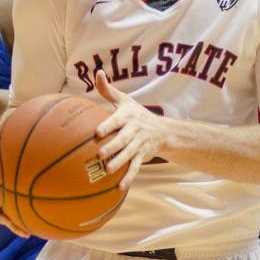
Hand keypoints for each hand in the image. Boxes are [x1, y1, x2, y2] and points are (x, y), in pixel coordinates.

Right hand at [0, 134, 30, 236]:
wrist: (31, 155)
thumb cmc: (17, 149)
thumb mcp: (7, 145)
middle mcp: (1, 194)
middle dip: (1, 217)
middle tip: (8, 221)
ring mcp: (12, 202)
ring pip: (10, 218)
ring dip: (15, 226)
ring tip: (26, 233)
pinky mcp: (24, 207)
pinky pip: (25, 218)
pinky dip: (31, 223)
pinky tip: (42, 227)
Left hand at [93, 70, 167, 190]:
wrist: (163, 130)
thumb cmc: (136, 114)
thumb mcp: (124, 100)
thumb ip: (107, 90)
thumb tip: (97, 72)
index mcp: (126, 117)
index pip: (116, 121)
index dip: (108, 125)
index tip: (97, 131)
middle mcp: (133, 131)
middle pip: (122, 139)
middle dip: (113, 146)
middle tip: (100, 153)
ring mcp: (138, 145)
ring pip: (128, 154)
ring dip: (119, 162)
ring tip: (108, 170)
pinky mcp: (142, 156)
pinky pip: (135, 167)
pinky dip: (128, 177)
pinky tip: (119, 187)